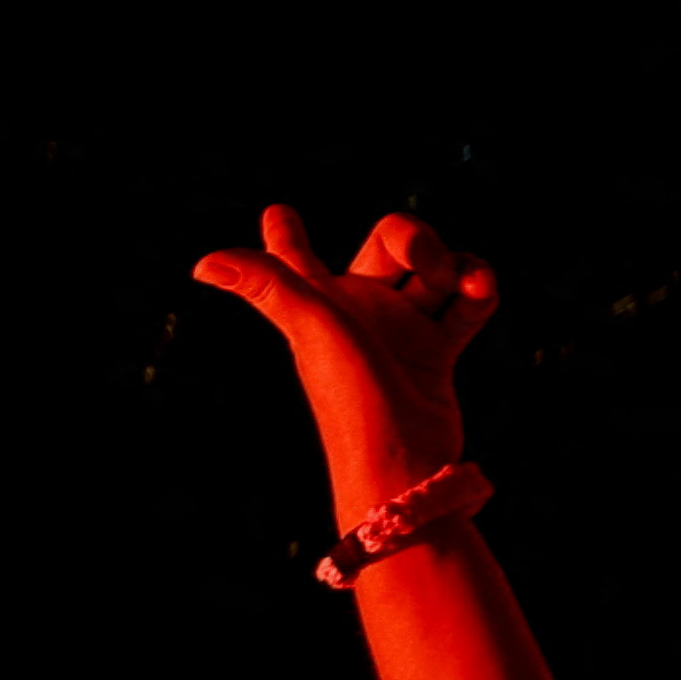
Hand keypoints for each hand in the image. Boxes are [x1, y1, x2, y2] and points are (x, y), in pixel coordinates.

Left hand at [193, 205, 495, 524]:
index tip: (277, 213)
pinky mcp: (436, 353)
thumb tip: (200, 263)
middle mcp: (359, 313)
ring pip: (436, 270)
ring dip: (460, 265)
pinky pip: (463, 303)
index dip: (287, 236)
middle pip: (393, 242)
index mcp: (321, 304)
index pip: (296, 258)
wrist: (404, 465)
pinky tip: (480, 293)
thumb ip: (269, 285)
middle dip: (420, 241)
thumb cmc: (352, 398)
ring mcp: (400, 331)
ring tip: (469, 285)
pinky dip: (478, 291)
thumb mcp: (312, 330)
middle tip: (432, 266)